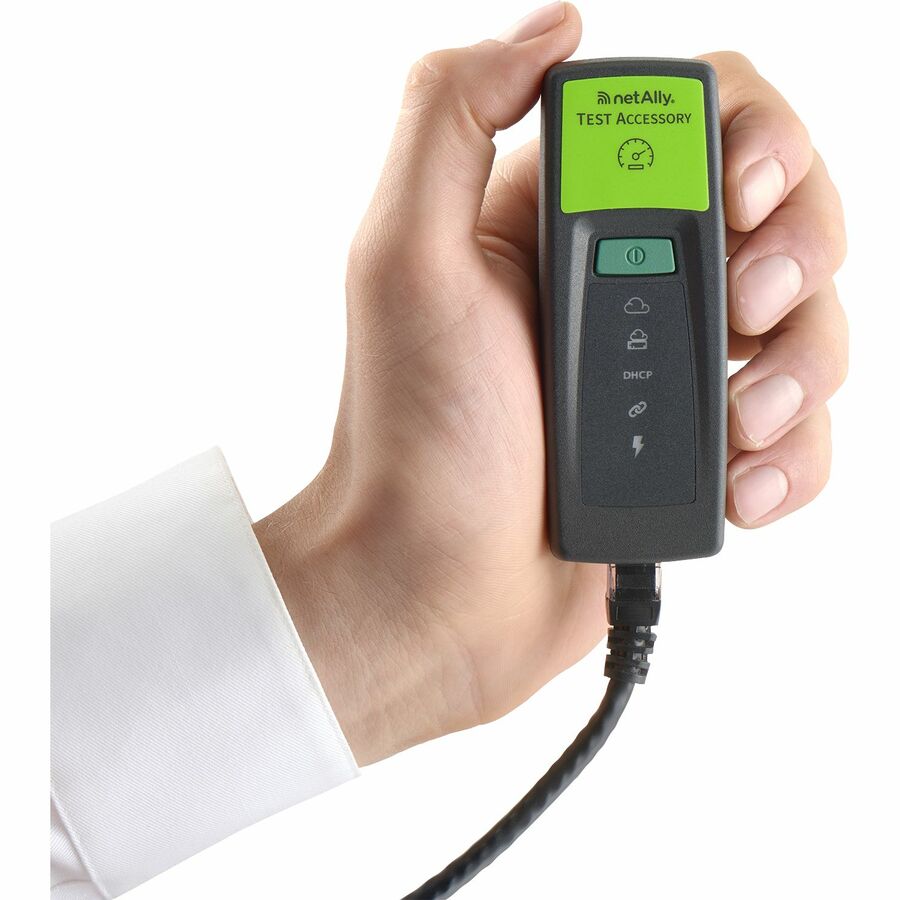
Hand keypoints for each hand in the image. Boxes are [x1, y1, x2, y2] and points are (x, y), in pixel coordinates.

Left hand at [254, 4, 846, 764]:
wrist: (431, 588)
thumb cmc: (412, 439)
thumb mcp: (402, 257)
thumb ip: (452, 117)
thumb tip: (556, 27)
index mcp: (560, 222)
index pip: (701, 127)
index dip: (753, 139)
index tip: (738, 200)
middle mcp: (622, 286)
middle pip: (779, 219)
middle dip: (798, 252)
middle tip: (748, 312)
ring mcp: (665, 375)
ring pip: (806, 326)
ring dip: (805, 366)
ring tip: (741, 425)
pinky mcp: (693, 454)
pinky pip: (795, 431)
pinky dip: (795, 453)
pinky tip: (744, 484)